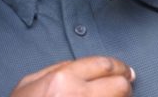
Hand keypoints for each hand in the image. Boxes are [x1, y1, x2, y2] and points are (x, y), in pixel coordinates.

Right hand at [10, 56, 134, 96]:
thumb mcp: (30, 82)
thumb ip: (58, 68)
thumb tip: (85, 64)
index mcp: (62, 80)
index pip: (103, 65)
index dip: (119, 66)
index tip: (125, 70)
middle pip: (120, 86)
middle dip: (125, 83)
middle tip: (127, 83)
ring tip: (117, 95)